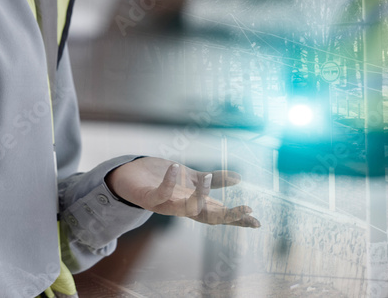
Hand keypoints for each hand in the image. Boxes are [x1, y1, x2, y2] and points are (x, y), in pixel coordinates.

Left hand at [105, 157, 259, 227]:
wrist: (130, 177)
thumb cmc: (162, 179)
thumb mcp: (192, 178)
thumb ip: (214, 181)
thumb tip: (239, 178)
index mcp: (194, 204)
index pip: (219, 215)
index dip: (237, 219)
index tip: (257, 222)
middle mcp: (181, 208)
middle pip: (208, 217)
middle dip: (228, 216)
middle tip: (247, 210)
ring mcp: (165, 205)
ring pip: (185, 210)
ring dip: (198, 198)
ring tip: (208, 179)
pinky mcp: (148, 198)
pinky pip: (160, 194)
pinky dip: (169, 182)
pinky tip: (176, 166)